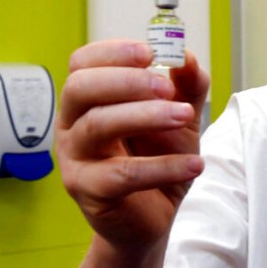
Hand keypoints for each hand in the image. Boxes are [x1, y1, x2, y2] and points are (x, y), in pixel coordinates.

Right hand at [56, 39, 209, 248]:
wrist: (155, 215)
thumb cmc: (159, 158)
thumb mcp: (180, 117)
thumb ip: (187, 87)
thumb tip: (186, 57)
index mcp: (88, 100)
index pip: (83, 64)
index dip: (113, 53)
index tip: (151, 52)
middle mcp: (72, 125)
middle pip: (80, 88)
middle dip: (126, 81)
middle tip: (167, 87)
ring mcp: (75, 159)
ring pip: (98, 126)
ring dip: (146, 116)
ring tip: (185, 117)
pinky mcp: (89, 192)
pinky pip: (123, 174)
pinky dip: (163, 166)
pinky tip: (194, 165)